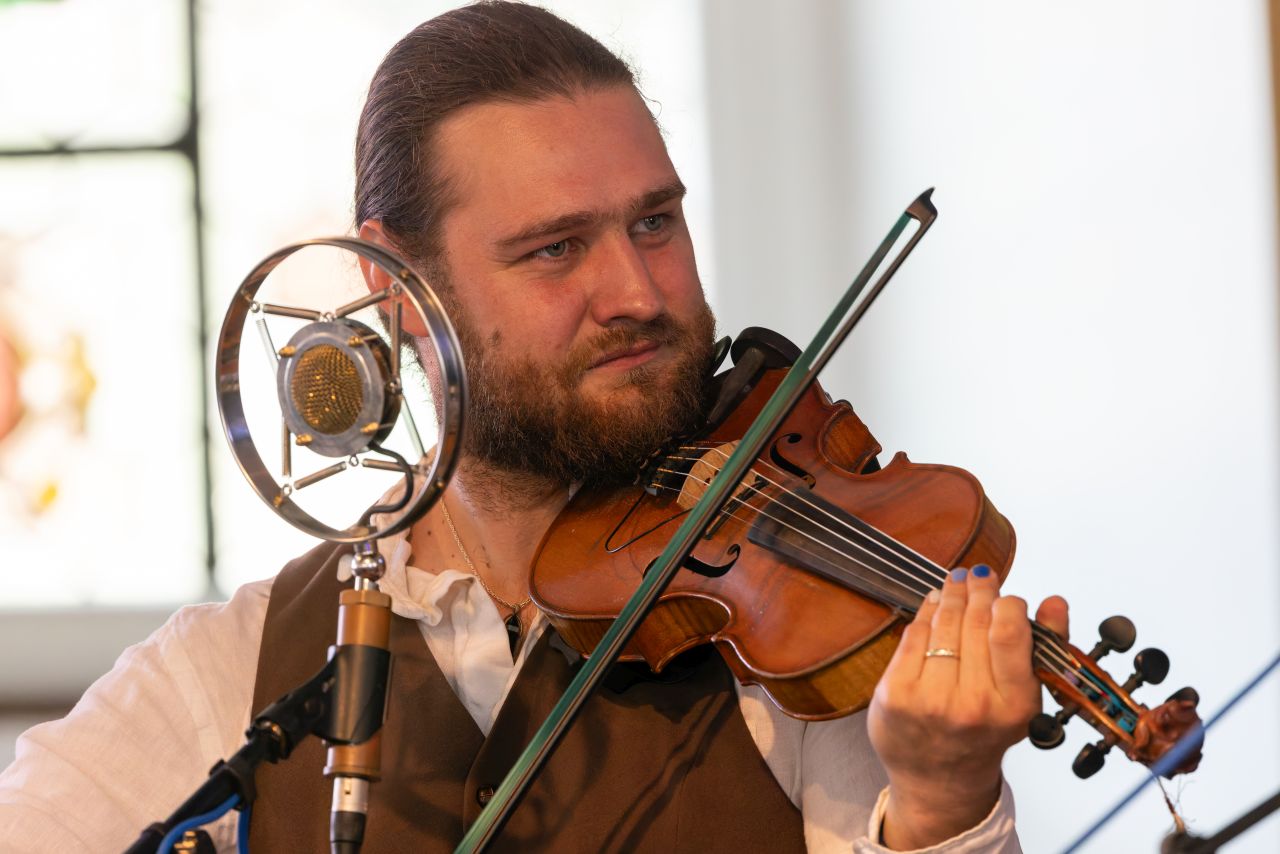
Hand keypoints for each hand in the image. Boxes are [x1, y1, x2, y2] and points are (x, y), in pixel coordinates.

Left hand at [867, 564, 1068, 849]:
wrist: (939, 779)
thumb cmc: (985, 732)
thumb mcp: (1025, 698)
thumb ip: (1045, 646)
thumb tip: (1054, 602)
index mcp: (1013, 705)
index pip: (1009, 635)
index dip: (1007, 604)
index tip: (1006, 596)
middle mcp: (972, 704)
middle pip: (973, 623)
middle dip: (977, 590)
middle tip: (979, 575)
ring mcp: (930, 699)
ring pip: (943, 625)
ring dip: (950, 594)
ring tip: (956, 582)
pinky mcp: (896, 693)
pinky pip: (913, 636)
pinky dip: (925, 614)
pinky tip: (933, 604)